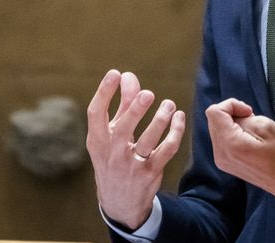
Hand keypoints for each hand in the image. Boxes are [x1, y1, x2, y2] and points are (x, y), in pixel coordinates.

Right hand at [86, 69, 185, 229]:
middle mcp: (112, 152)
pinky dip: (175, 133)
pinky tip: (179, 118)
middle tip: (148, 93)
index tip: (115, 73)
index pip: (96, 114)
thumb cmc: (114, 157)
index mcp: (98, 140)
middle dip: (135, 109)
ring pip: (149, 141)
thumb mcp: (111, 135)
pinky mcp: (150, 172)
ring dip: (161, 120)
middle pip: (123, 128)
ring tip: (169, 105)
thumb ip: (120, 105)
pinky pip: (166, 150)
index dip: (104, 92)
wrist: (119, 202)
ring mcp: (131, 164)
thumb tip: (127, 75)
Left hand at [205, 99, 274, 209]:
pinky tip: (250, 138)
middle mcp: (221, 155)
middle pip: (214, 120)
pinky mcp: (227, 164)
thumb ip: (244, 118)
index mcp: (230, 144)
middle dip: (232, 114)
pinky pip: (223, 140)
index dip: (231, 105)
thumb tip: (233, 117)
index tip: (249, 111)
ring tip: (254, 130)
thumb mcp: (267, 127)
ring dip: (233, 124)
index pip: (214, 112)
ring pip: (218, 129)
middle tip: (252, 118)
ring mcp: (223, 162)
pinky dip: (233, 133)